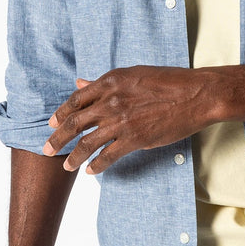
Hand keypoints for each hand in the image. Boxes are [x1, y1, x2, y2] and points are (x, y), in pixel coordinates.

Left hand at [42, 66, 217, 173]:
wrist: (197, 94)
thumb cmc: (170, 81)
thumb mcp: (133, 74)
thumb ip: (105, 82)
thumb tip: (80, 83)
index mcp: (110, 82)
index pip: (76, 100)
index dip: (61, 113)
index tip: (52, 123)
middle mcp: (111, 101)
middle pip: (75, 122)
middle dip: (57, 138)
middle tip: (47, 149)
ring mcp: (122, 121)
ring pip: (87, 142)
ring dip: (73, 156)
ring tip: (66, 166)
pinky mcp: (135, 138)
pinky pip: (108, 155)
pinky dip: (96, 165)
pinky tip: (91, 171)